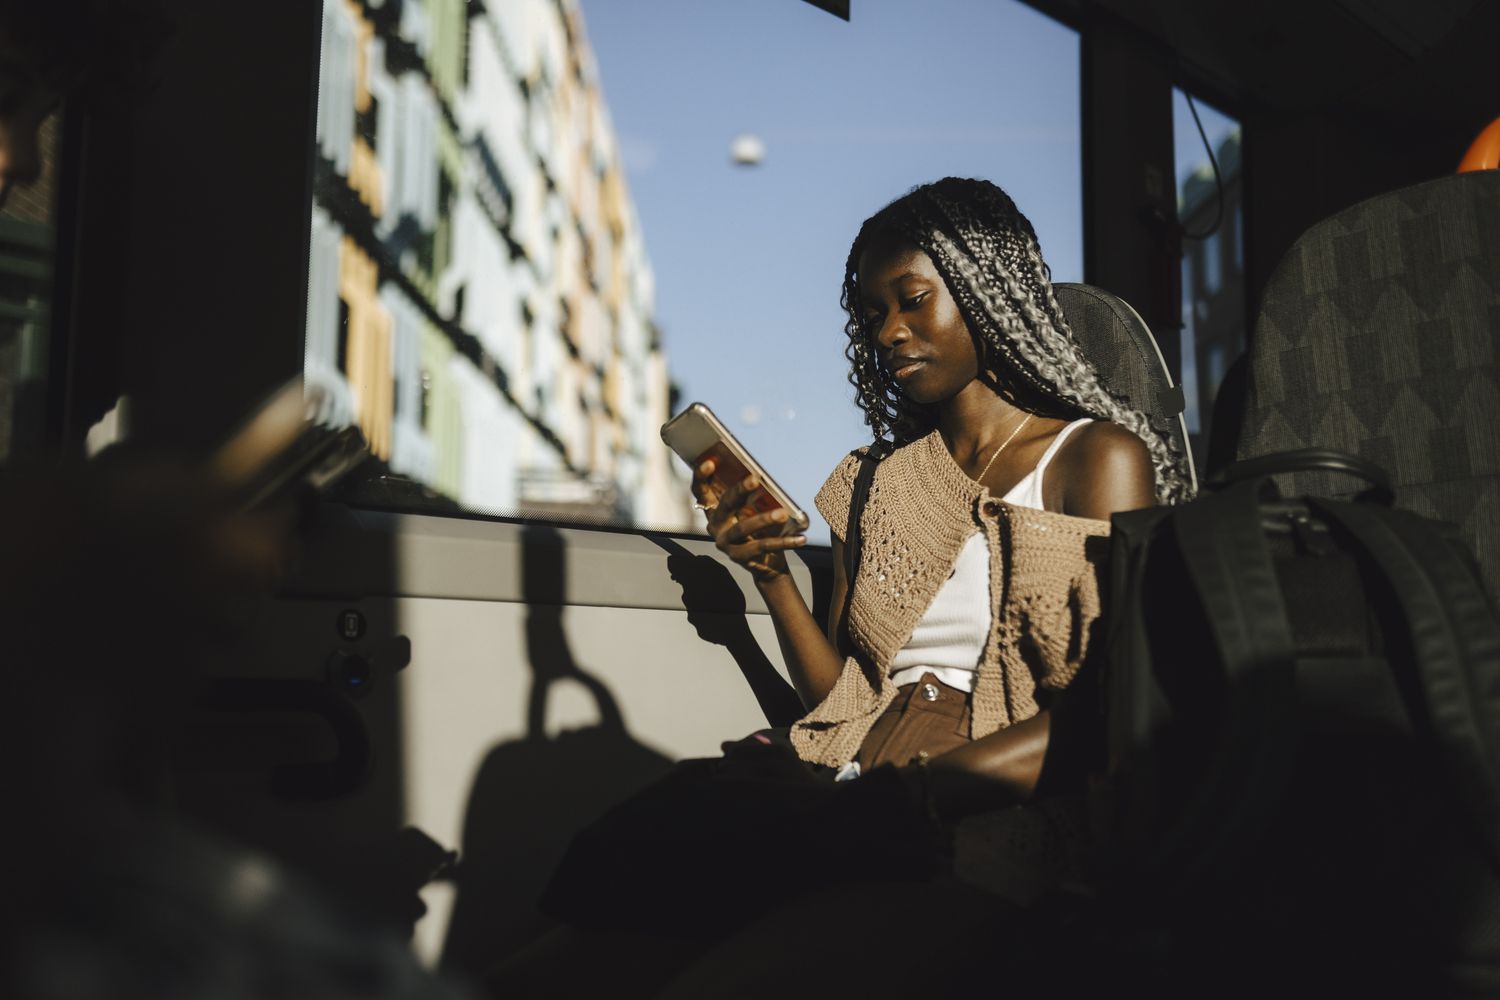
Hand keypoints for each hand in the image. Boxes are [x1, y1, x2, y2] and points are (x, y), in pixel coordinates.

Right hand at [693, 458, 806, 583]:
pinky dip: (783, 542)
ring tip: (782, 513)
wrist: (766, 563)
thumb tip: (761, 475)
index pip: (701, 491)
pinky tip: (800, 538)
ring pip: (743, 528)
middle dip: (739, 491)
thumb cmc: (759, 529)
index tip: (710, 463)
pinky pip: (762, 547)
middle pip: (725, 505)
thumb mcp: (752, 510)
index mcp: (715, 509)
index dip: (701, 477)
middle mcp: (716, 525)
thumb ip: (750, 496)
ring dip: (763, 519)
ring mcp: (725, 542)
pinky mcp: (739, 557)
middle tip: (755, 479)